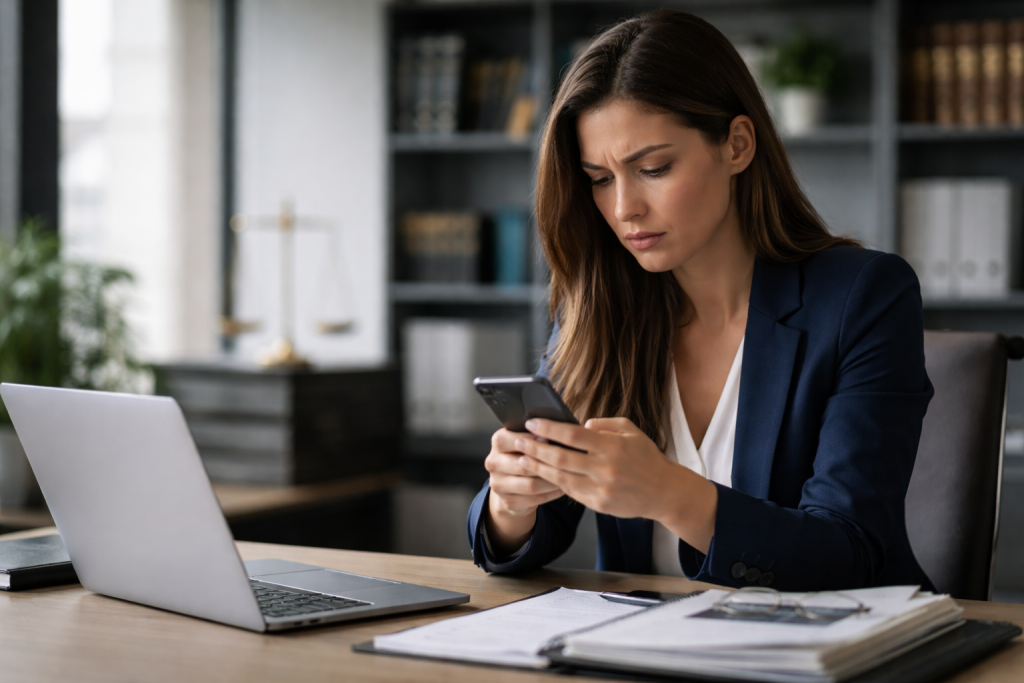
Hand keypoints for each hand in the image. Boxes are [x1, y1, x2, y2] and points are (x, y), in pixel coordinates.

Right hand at [483, 428, 564, 554]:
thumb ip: (538, 434)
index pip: (514, 439)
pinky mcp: (506, 501)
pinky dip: (550, 494)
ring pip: (530, 485)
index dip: (534, 441)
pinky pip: (533, 499)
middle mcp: (493, 462)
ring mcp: (497, 483)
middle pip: (523, 465)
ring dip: (551, 481)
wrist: (513, 483)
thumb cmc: (525, 454)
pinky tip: (562, 488)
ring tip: (568, 477)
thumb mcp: (528, 440)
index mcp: (498, 441)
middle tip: (568, 463)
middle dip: (547, 464)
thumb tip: (559, 430)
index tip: (552, 440)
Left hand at [516, 417, 717, 552]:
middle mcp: (605, 468)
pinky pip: (570, 491)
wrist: (664, 492)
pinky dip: (553, 481)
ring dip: (538, 467)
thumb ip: (604, 424)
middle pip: (560, 457)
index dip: (549, 428)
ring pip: (560, 477)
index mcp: (612, 446)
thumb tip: (578, 425)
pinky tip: (541, 473)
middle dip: (535, 448)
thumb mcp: (630, 431)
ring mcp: (601, 488)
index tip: (532, 422)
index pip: (572, 435)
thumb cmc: (645, 457)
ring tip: (522, 458)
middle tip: (518, 440)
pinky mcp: (598, 504)